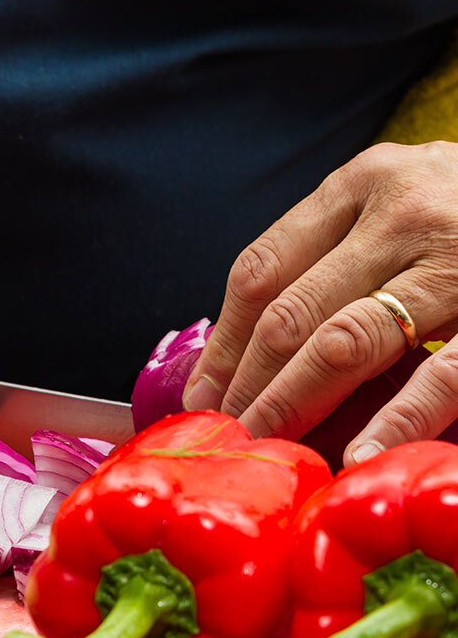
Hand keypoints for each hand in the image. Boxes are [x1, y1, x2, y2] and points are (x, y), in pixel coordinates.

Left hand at [183, 141, 457, 465]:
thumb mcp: (403, 203)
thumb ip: (338, 254)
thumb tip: (251, 353)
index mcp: (365, 182)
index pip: (262, 269)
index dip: (225, 340)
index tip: (205, 391)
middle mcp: (406, 211)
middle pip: (291, 311)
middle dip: (249, 384)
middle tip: (229, 433)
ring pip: (348, 342)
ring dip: (296, 403)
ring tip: (271, 446)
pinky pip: (446, 371)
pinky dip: (399, 417)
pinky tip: (363, 454)